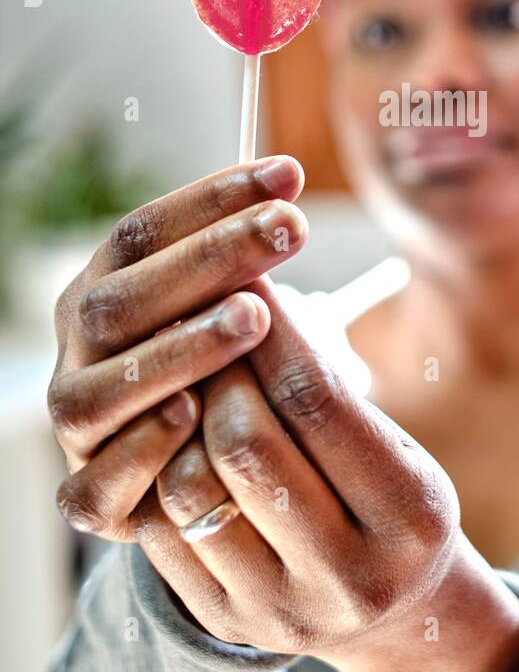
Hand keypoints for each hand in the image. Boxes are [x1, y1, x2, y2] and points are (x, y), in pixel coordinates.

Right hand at [48, 156, 306, 541]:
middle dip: (211, 256)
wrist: (193, 481)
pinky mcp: (89, 495)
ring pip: (104, 387)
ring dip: (181, 347)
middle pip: (124, 296)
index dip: (213, 199)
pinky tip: (192, 416)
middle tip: (289, 229)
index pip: (142, 231)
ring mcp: (77, 424)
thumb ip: (241, 263)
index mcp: (104, 291)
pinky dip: (141, 449)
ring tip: (254, 318)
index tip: (288, 175)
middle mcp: (79, 351)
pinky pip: (95, 482)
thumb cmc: (224, 375)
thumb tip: (283, 188)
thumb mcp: (228, 309)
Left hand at [135, 278, 518, 671]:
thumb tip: (248, 296)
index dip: (271, 330)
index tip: (245, 279)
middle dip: (219, 370)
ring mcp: (280, 608)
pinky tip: (176, 436)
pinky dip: (160, 468)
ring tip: (193, 380)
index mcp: (409, 515)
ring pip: (190, 486)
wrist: (387, 616)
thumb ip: (331, 394)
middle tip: (208, 327)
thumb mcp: (396, 448)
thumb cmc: (389, 503)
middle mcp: (348, 574)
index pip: (317, 400)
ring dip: (180, 418)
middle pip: (245, 443)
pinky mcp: (225, 622)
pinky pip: (162, 529)